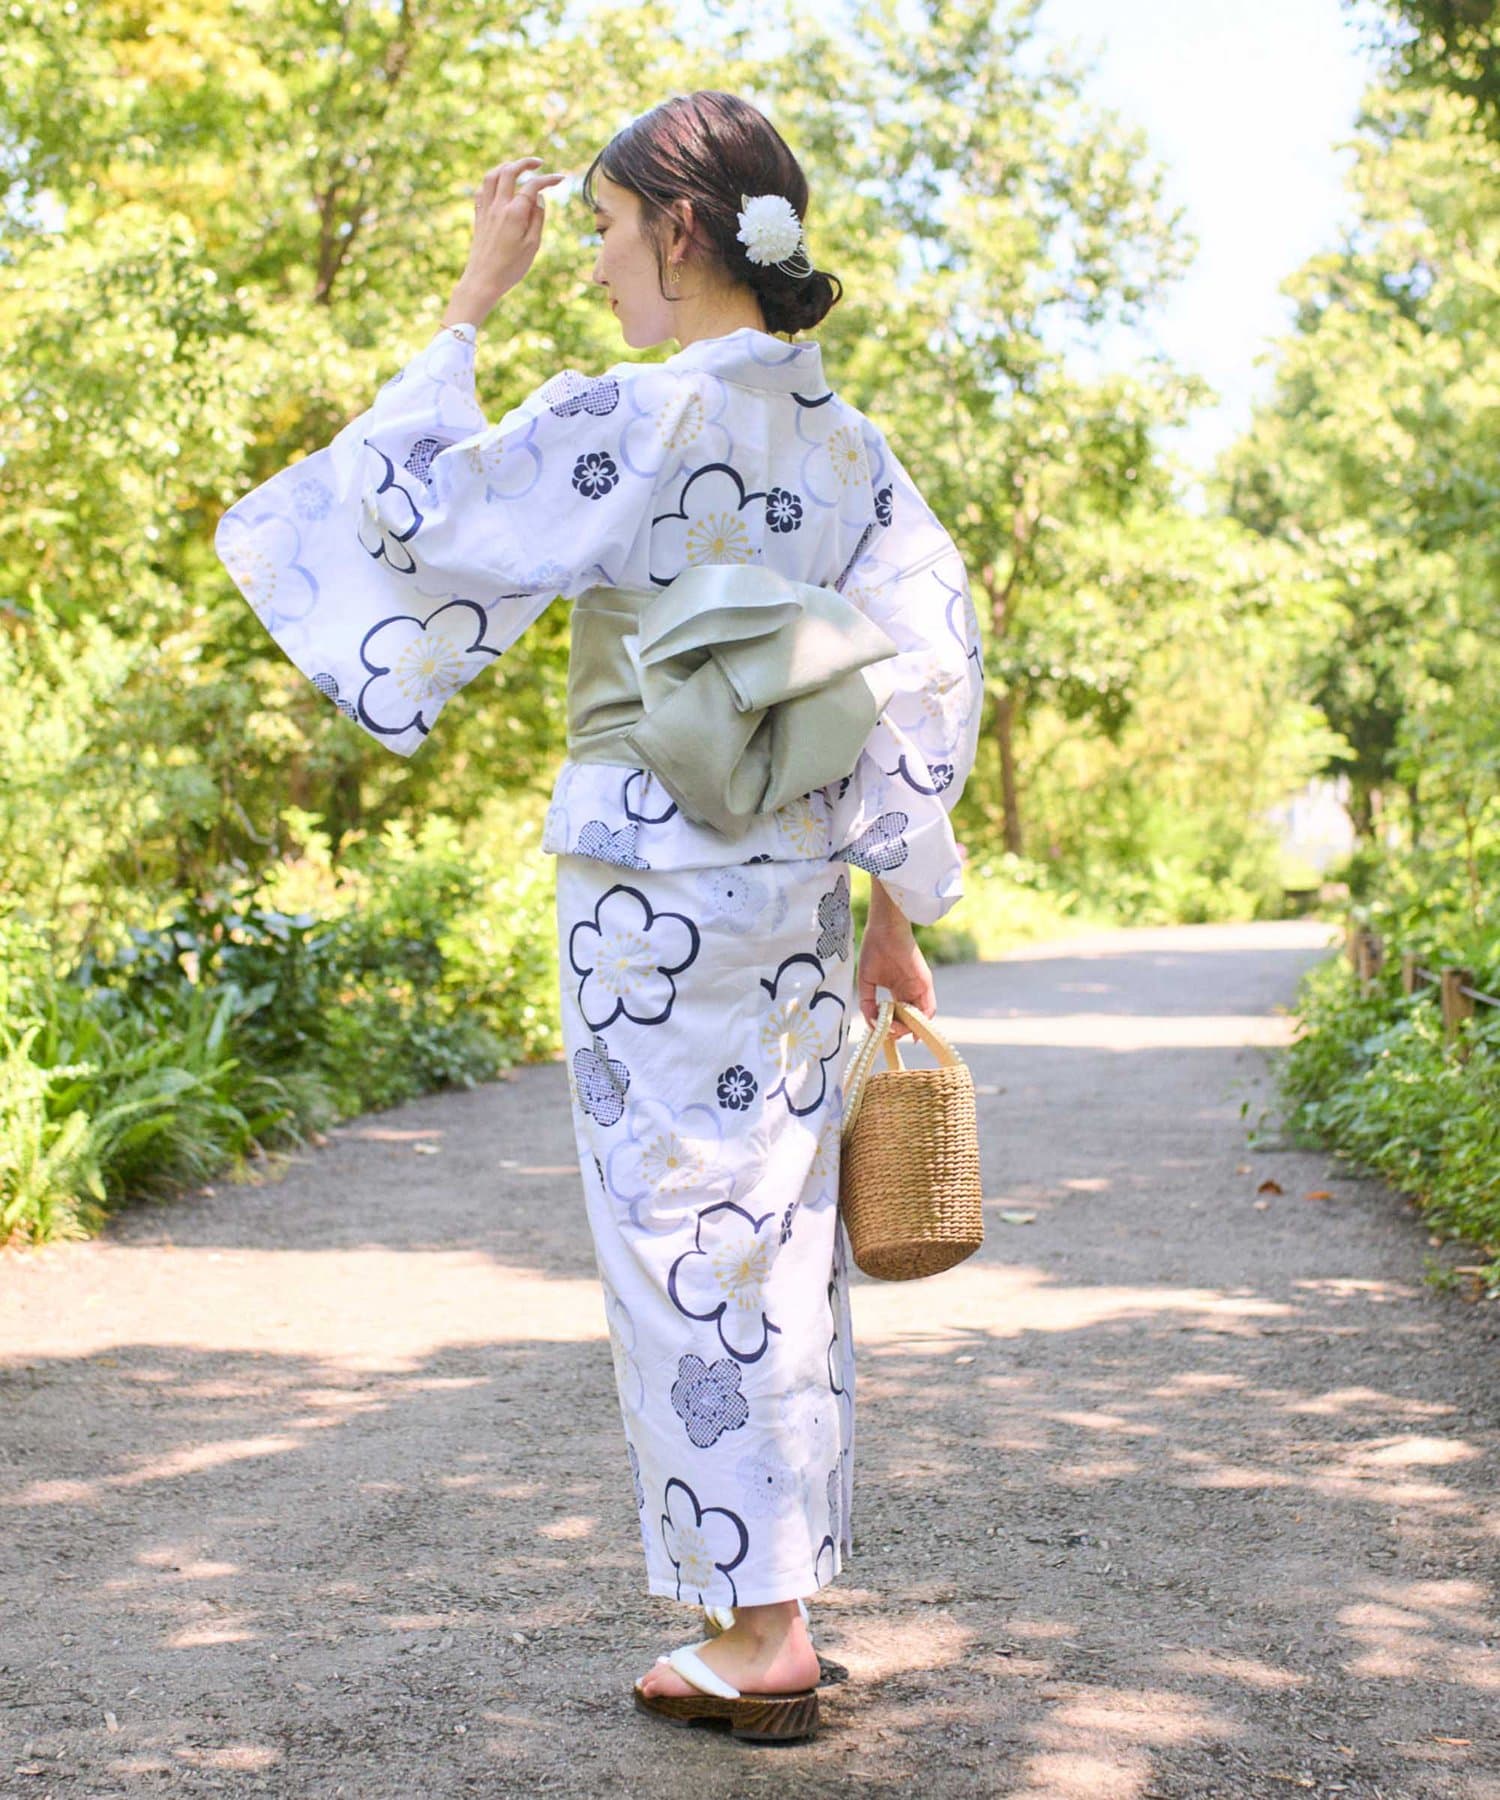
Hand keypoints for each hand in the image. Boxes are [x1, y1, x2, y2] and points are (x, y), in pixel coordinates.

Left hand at [455, 156, 565, 313]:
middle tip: (539, 163)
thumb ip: (537, 218)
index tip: (560, 178)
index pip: (533, 186)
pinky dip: (492, 180)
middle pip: (510, 171)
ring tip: (517, 167)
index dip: (548, 179)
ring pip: (492, 175)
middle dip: (526, 163)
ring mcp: (486, 209)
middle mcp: (498, 206)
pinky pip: (482, 189)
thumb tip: (538, 198)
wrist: (483, 280)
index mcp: (515, 213)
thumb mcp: (532, 245)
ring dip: (506, 166)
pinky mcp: (479, 216)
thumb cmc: (511, 267)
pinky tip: (499, 184)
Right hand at [856, 879, 935, 1040]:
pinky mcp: (925, 983)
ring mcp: (918, 988)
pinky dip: (922, 1021)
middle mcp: (909, 991)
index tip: (880, 1034)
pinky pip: (929, 1007)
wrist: (884, 930)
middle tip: (887, 1033)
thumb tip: (871, 1023)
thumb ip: (868, 1002)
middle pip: (908, 1019)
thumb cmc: (874, 949)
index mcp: (896, 989)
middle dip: (898, 1031)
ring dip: (908, 1029)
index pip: (896, 1015)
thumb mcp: (866, 981)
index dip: (890, 1027)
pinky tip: (910, 1029)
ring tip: (895, 1032)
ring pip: (919, 1017)